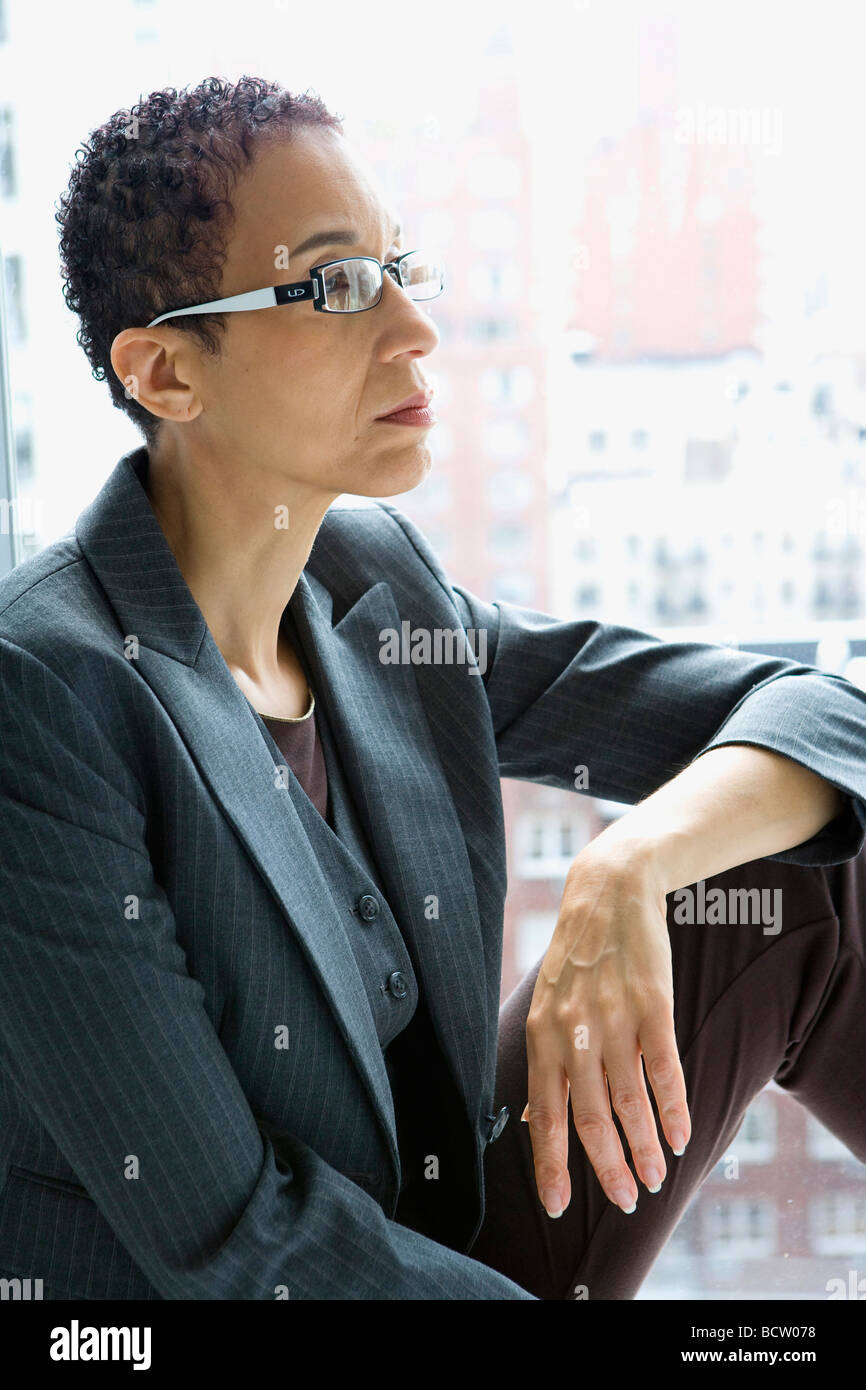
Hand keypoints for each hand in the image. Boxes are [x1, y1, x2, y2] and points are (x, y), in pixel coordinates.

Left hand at [521, 840, 690, 1217]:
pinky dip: (674, 1108)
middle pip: (590, 1117)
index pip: (543, 1114)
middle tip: (624, 1199)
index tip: (558, 1205)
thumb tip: (538, 1122)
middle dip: (607, 1167)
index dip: (550, 1163)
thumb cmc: (578, 958)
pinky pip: (665, 1069)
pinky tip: (682, 1135)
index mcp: (541, 1035)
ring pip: (629, 1101)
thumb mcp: (547, 1006)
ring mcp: (614, 1018)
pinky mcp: (653, 1004)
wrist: (609, 892)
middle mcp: (573, 1031)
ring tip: (656, 1177)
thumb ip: (547, 1061)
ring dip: (644, 1146)